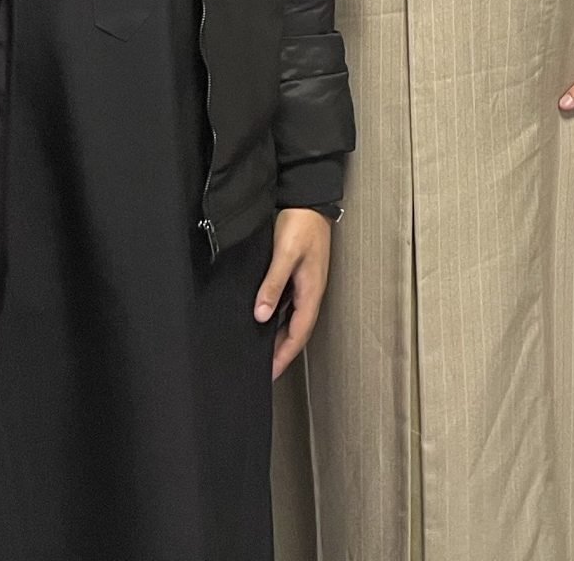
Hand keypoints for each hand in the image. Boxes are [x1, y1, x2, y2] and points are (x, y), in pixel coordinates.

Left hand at [253, 208, 332, 378]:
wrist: (308, 200)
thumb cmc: (301, 223)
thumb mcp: (285, 254)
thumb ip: (273, 285)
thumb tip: (262, 316)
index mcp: (311, 290)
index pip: (298, 333)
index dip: (285, 355)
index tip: (271, 373)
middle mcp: (311, 291)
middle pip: (298, 331)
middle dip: (283, 352)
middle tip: (266, 370)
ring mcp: (307, 283)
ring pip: (294, 320)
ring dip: (282, 337)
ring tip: (264, 352)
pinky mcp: (300, 275)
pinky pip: (291, 306)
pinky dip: (280, 320)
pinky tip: (268, 321)